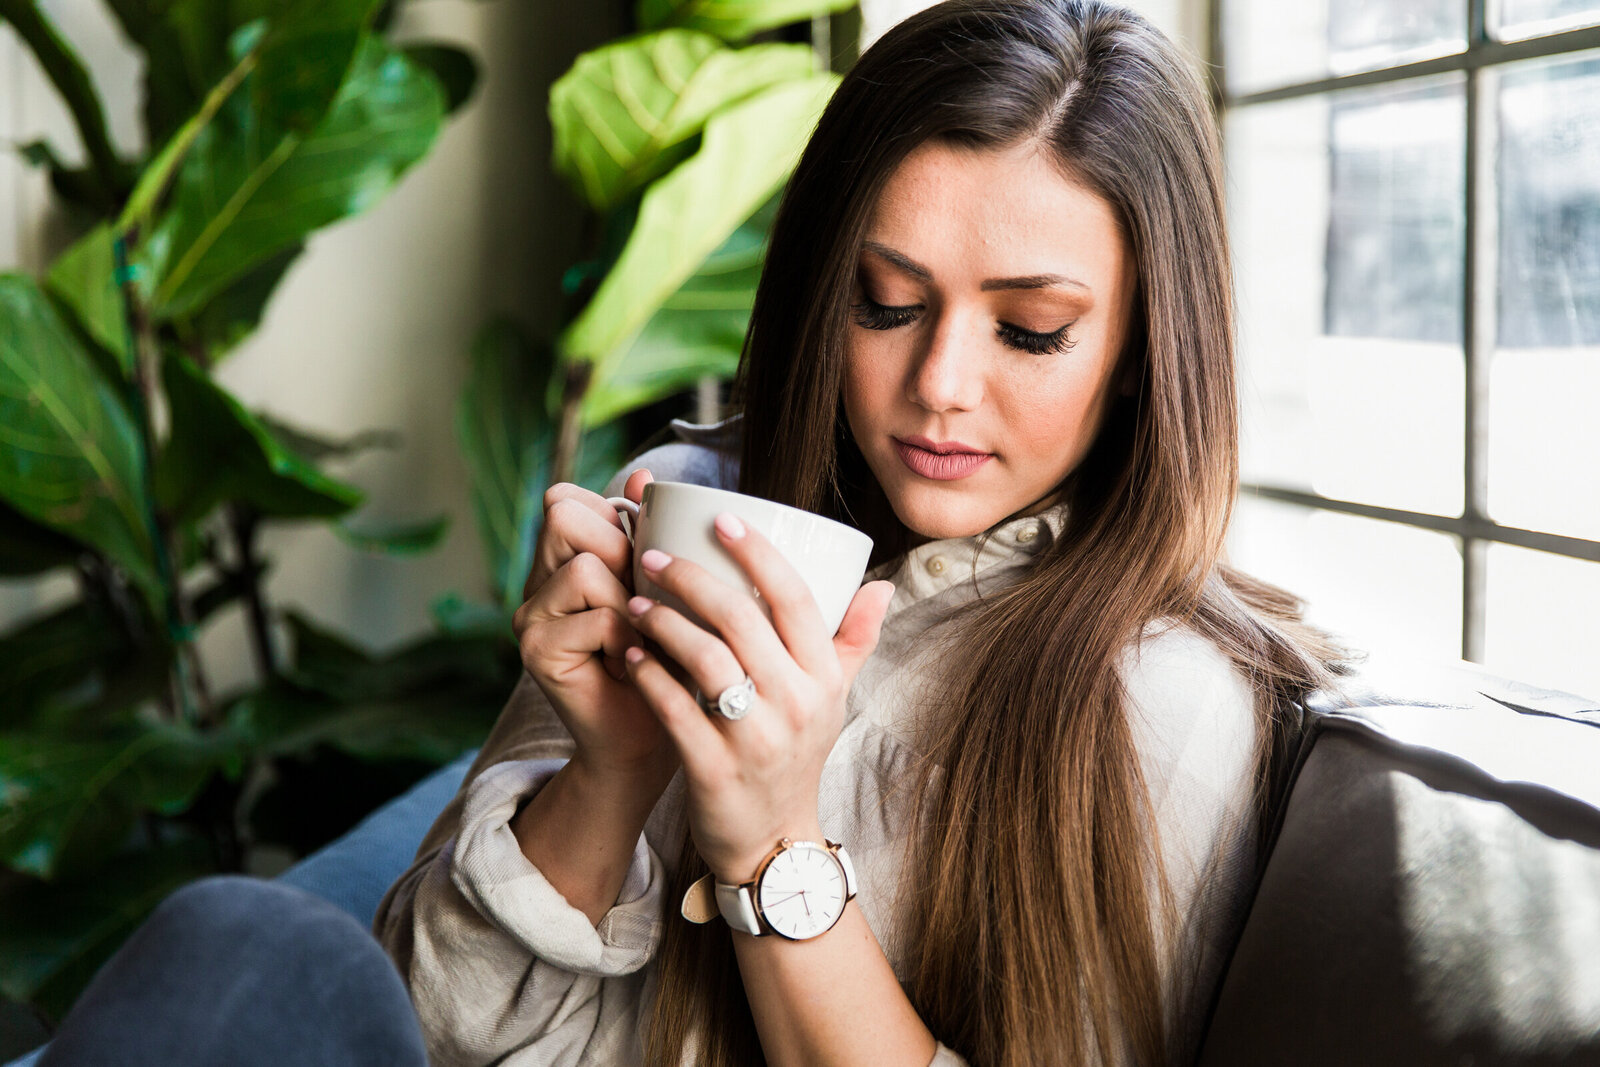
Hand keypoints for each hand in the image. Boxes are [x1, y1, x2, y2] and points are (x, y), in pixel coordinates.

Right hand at [512, 469, 676, 788]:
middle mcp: (534, 581)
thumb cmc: (664, 661)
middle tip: (642, 597)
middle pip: (564, 517)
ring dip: (630, 600)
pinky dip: (627, 640)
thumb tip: (644, 475)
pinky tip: (633, 665)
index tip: (641, 559)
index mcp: (560, 558)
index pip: (566, 499)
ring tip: (640, 636)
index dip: (611, 516)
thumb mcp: (663, 589)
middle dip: (619, 548)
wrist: (647, 739)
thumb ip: (650, 534)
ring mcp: (529, 616)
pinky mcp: (535, 650)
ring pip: (585, 566)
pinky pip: (596, 617)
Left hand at [621, 511, 894, 882]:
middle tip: (651, 556)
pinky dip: (648, 675)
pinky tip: (630, 651)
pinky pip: (675, 709)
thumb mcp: (832, 699)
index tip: (722, 518)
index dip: (759, 553)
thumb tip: (882, 585)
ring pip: (705, 660)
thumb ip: (854, 639)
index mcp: (824, 677)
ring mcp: (757, 739)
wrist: (771, 842)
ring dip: (663, 623)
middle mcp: (797, 704)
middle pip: (742, 620)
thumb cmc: (795, 754)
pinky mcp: (715, 769)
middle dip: (691, 578)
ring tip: (635, 602)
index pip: (796, 599)